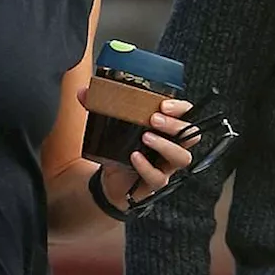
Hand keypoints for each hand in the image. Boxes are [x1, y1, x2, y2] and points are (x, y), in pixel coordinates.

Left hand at [78, 90, 201, 207]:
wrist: (110, 180)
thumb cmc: (118, 149)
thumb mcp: (110, 126)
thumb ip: (98, 107)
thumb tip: (83, 92)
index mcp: (165, 129)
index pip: (186, 115)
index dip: (181, 109)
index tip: (164, 105)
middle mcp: (171, 146)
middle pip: (190, 135)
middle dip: (174, 125)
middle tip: (154, 119)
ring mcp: (165, 165)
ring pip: (181, 157)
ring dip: (166, 145)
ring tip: (146, 137)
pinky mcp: (154, 182)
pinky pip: (158, 177)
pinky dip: (146, 166)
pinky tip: (134, 157)